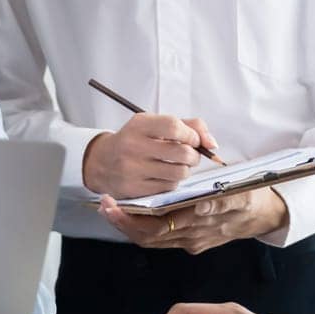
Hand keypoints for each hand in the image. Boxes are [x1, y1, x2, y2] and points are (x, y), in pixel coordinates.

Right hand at [81, 113, 218, 197]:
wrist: (102, 162)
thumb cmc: (135, 141)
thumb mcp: (154, 125)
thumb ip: (187, 126)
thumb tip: (213, 144)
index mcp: (139, 125)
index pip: (174, 126)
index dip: (191, 134)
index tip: (193, 139)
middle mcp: (133, 145)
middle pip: (182, 152)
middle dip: (194, 155)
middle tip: (189, 155)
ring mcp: (133, 169)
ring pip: (179, 172)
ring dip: (185, 169)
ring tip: (176, 165)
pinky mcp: (135, 188)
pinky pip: (169, 187)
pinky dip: (172, 181)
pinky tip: (163, 175)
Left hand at [98, 188, 289, 253]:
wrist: (264, 215)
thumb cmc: (250, 196)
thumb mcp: (243, 192)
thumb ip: (222, 201)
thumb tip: (202, 206)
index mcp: (202, 223)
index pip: (158, 226)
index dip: (132, 219)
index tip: (114, 205)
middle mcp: (192, 236)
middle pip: (148, 236)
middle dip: (122, 222)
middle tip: (103, 204)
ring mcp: (190, 241)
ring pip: (151, 239)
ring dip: (128, 225)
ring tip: (108, 207)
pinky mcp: (190, 241)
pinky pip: (160, 238)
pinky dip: (141, 227)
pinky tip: (128, 212)